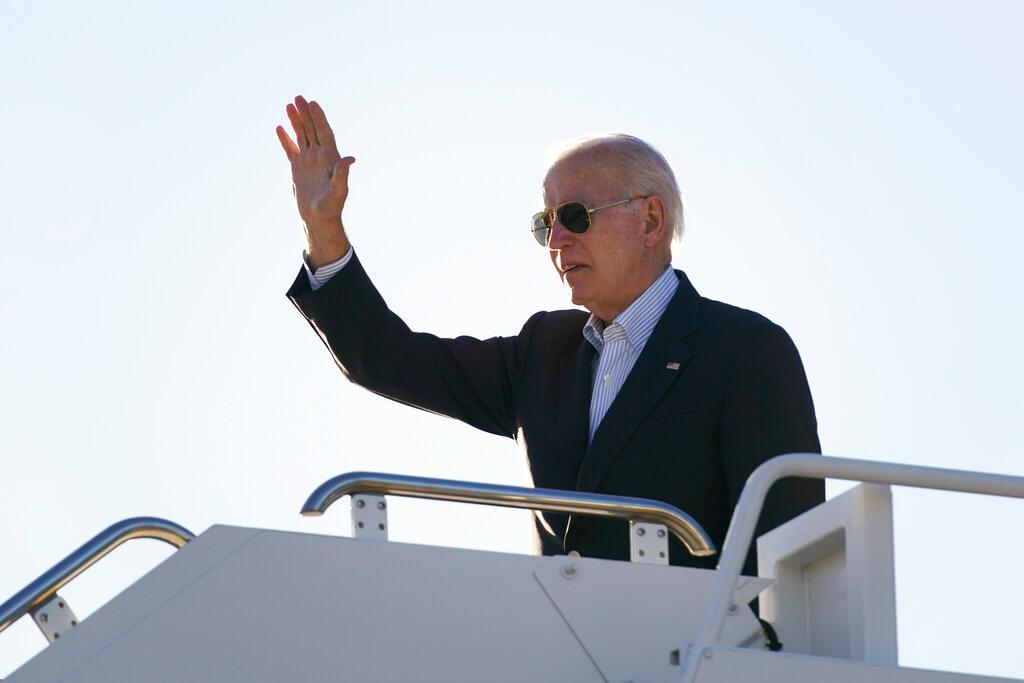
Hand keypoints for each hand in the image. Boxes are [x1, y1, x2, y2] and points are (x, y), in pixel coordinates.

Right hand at [276, 95, 355, 268]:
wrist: (319, 219)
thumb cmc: (331, 207)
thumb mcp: (338, 191)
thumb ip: (342, 174)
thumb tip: (350, 158)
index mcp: (330, 159)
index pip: (325, 133)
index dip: (319, 118)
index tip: (312, 103)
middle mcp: (320, 157)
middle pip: (312, 130)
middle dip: (306, 114)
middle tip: (298, 97)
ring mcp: (308, 161)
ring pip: (302, 136)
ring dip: (296, 121)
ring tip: (289, 105)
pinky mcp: (298, 168)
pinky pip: (291, 150)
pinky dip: (285, 139)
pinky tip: (280, 127)